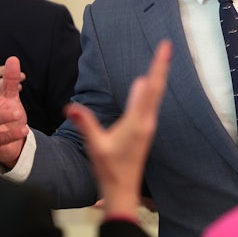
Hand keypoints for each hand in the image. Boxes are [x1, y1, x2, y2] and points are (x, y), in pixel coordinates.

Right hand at [66, 41, 171, 218]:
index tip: (165, 48)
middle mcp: (147, 122)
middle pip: (156, 88)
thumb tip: (70, 106)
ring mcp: (147, 126)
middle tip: (167, 45)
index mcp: (138, 123)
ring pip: (155, 96)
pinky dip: (152, 90)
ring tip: (162, 58)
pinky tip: (149, 84)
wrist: (122, 190)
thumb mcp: (95, 145)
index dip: (157, 67)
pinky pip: (151, 104)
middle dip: (161, 66)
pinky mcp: (144, 131)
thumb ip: (85, 123)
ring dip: (158, 76)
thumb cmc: (109, 169)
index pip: (150, 89)